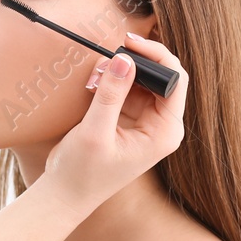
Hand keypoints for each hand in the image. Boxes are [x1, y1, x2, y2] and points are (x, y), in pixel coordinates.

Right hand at [40, 32, 188, 212]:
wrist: (65, 196)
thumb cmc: (82, 173)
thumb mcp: (95, 132)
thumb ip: (111, 94)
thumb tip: (125, 59)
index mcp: (164, 132)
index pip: (175, 81)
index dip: (157, 56)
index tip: (129, 44)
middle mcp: (161, 127)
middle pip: (162, 77)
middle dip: (136, 63)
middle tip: (107, 57)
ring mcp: (146, 123)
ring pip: (143, 81)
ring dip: (121, 73)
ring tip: (95, 77)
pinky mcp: (129, 121)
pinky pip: (128, 91)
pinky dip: (112, 82)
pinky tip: (93, 85)